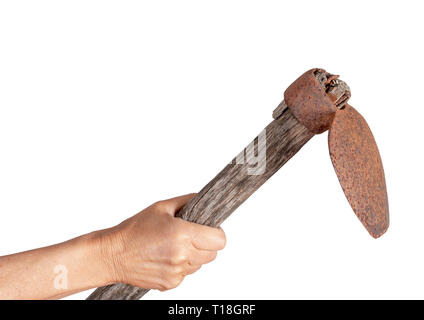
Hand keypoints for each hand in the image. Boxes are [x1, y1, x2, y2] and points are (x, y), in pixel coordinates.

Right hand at [100, 194, 225, 290]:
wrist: (113, 254)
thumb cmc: (134, 229)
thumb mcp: (161, 207)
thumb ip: (187, 201)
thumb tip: (204, 199)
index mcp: (182, 234)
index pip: (219, 240)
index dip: (216, 233)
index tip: (209, 229)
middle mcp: (182, 255)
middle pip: (213, 254)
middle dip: (205, 244)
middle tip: (190, 236)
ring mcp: (177, 272)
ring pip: (199, 265)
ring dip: (193, 256)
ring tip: (173, 246)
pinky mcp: (170, 284)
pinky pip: (186, 274)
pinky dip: (181, 266)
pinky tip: (165, 257)